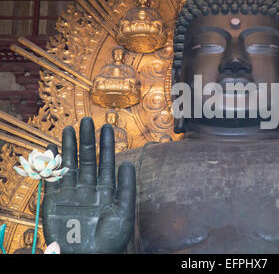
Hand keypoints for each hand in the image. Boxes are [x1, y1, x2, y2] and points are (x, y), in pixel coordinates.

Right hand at [42, 117, 135, 253]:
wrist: (89, 256)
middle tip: (86, 120)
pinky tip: (52, 149)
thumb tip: (127, 163)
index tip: (106, 127)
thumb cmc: (111, 239)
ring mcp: (72, 193)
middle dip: (87, 140)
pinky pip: (53, 179)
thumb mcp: (124, 212)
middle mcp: (89, 188)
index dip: (106, 145)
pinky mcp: (55, 201)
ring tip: (69, 128)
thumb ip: (126, 187)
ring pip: (70, 165)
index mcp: (107, 190)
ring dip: (69, 147)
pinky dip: (51, 165)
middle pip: (87, 159)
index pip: (106, 162)